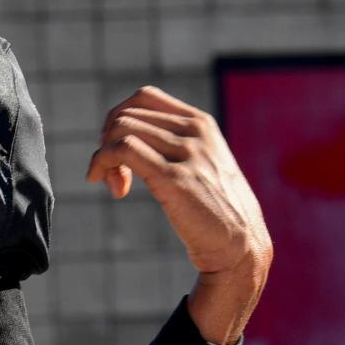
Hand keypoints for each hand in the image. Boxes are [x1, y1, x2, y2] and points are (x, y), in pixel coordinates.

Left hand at [86, 85, 272, 342]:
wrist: (241, 247)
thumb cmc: (214, 210)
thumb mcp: (201, 164)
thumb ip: (175, 144)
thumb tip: (126, 135)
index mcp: (201, 123)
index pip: (144, 97)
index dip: (119, 118)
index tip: (115, 147)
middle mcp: (196, 131)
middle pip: (126, 114)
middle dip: (107, 141)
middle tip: (111, 174)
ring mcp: (187, 153)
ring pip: (120, 129)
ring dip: (103, 156)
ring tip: (113, 184)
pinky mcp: (174, 178)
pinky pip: (123, 150)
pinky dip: (103, 162)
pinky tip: (110, 186)